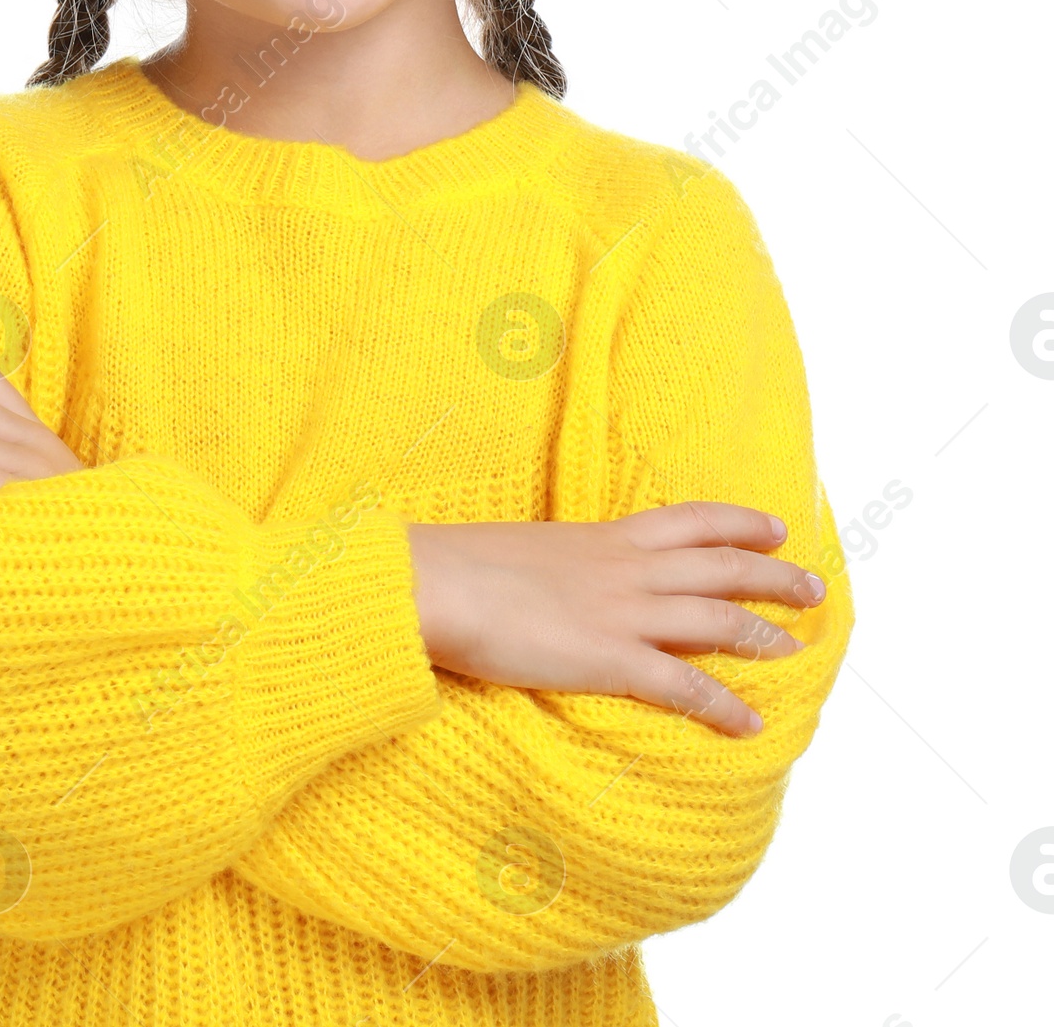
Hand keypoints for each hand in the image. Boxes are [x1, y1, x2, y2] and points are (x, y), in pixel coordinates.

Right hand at [405, 501, 825, 738]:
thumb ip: (553, 564)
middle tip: (812, 587)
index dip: (736, 523)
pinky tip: (749, 724)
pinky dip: (721, 704)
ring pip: (716, 618)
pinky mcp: (609, 658)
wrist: (433, 583)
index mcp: (601, 537)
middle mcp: (624, 568)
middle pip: (719, 566)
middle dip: (771, 575)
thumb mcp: (521, 550)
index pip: (687, 521)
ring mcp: (622, 612)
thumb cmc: (457, 566)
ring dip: (763, 634)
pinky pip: (683, 685)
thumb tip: (549, 575)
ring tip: (797, 649)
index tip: (773, 526)